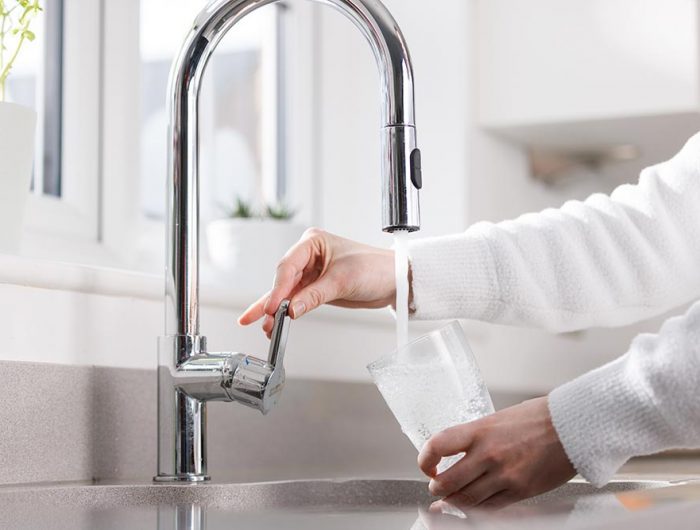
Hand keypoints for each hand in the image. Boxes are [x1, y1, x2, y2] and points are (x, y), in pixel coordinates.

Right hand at [238, 228, 395, 336]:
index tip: (274, 307)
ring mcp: (311, 272)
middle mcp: (309, 255)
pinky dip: (288, 312)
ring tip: (266, 327)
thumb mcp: (342, 281)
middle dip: (273, 301)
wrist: (394, 280)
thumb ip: (313, 296)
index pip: (288, 266)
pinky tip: (275, 323)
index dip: (279, 289)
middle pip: (283, 280)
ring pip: (287, 292)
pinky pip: (296, 300)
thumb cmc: (375, 268)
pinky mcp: (316, 287)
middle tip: (263, 319)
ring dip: (277, 310)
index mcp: (313, 242)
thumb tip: (292, 309)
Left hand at [418, 397, 575, 508]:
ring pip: (466, 500)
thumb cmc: (538, 418)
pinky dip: (476, 510)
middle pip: (447, 482)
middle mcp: (488, 454)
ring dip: (453, 502)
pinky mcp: (520, 491)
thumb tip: (456, 453)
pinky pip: (490, 508)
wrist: (572, 427)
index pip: (438, 445)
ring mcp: (504, 475)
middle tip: (437, 486)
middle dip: (437, 488)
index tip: (427, 465)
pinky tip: (472, 506)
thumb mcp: (498, 419)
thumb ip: (476, 437)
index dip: (425, 459)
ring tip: (450, 499)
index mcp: (480, 430)